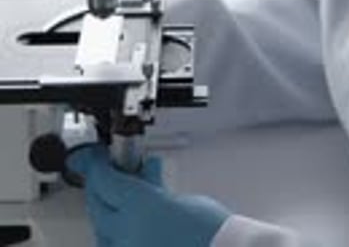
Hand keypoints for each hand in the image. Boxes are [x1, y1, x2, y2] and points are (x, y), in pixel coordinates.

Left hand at [68, 143, 229, 246]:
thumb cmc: (213, 232)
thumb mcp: (180, 199)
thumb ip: (154, 189)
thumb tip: (143, 179)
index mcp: (138, 208)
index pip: (102, 179)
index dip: (93, 164)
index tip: (91, 156)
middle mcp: (125, 236)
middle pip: (96, 206)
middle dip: (99, 187)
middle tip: (107, 173)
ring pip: (103, 232)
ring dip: (108, 214)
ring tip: (123, 201)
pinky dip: (119, 236)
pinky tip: (133, 228)